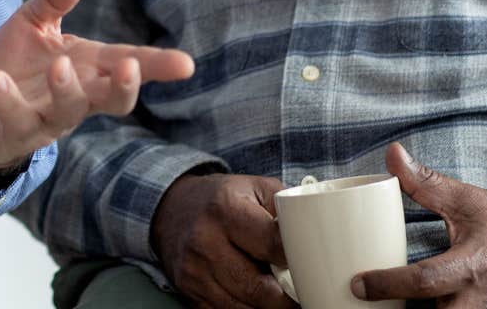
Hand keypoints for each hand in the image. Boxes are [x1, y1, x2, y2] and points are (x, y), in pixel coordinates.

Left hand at [0, 0, 193, 172]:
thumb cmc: (17, 67)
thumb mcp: (35, 24)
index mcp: (88, 68)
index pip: (128, 64)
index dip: (157, 65)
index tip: (186, 64)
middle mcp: (77, 97)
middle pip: (113, 100)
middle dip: (124, 87)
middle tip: (129, 68)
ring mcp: (47, 119)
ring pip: (68, 112)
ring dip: (66, 90)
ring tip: (58, 66)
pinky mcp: (14, 133)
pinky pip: (16, 120)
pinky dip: (8, 101)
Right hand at [151, 172, 295, 308]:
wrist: (173, 210)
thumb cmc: (222, 200)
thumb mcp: (255, 188)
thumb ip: (285, 209)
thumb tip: (313, 238)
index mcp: (225, 209)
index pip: (272, 244)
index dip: (295, 259)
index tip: (307, 264)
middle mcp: (205, 241)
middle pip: (258, 288)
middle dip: (285, 297)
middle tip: (300, 293)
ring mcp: (194, 270)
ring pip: (243, 307)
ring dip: (266, 306)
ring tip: (278, 295)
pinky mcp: (188, 289)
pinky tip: (255, 299)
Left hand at [352, 144, 486, 307]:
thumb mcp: (469, 200)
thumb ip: (427, 183)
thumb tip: (392, 154)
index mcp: (473, 266)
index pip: (425, 281)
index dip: (388, 284)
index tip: (358, 284)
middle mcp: (482, 300)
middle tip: (372, 306)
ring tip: (389, 308)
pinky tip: (422, 308)